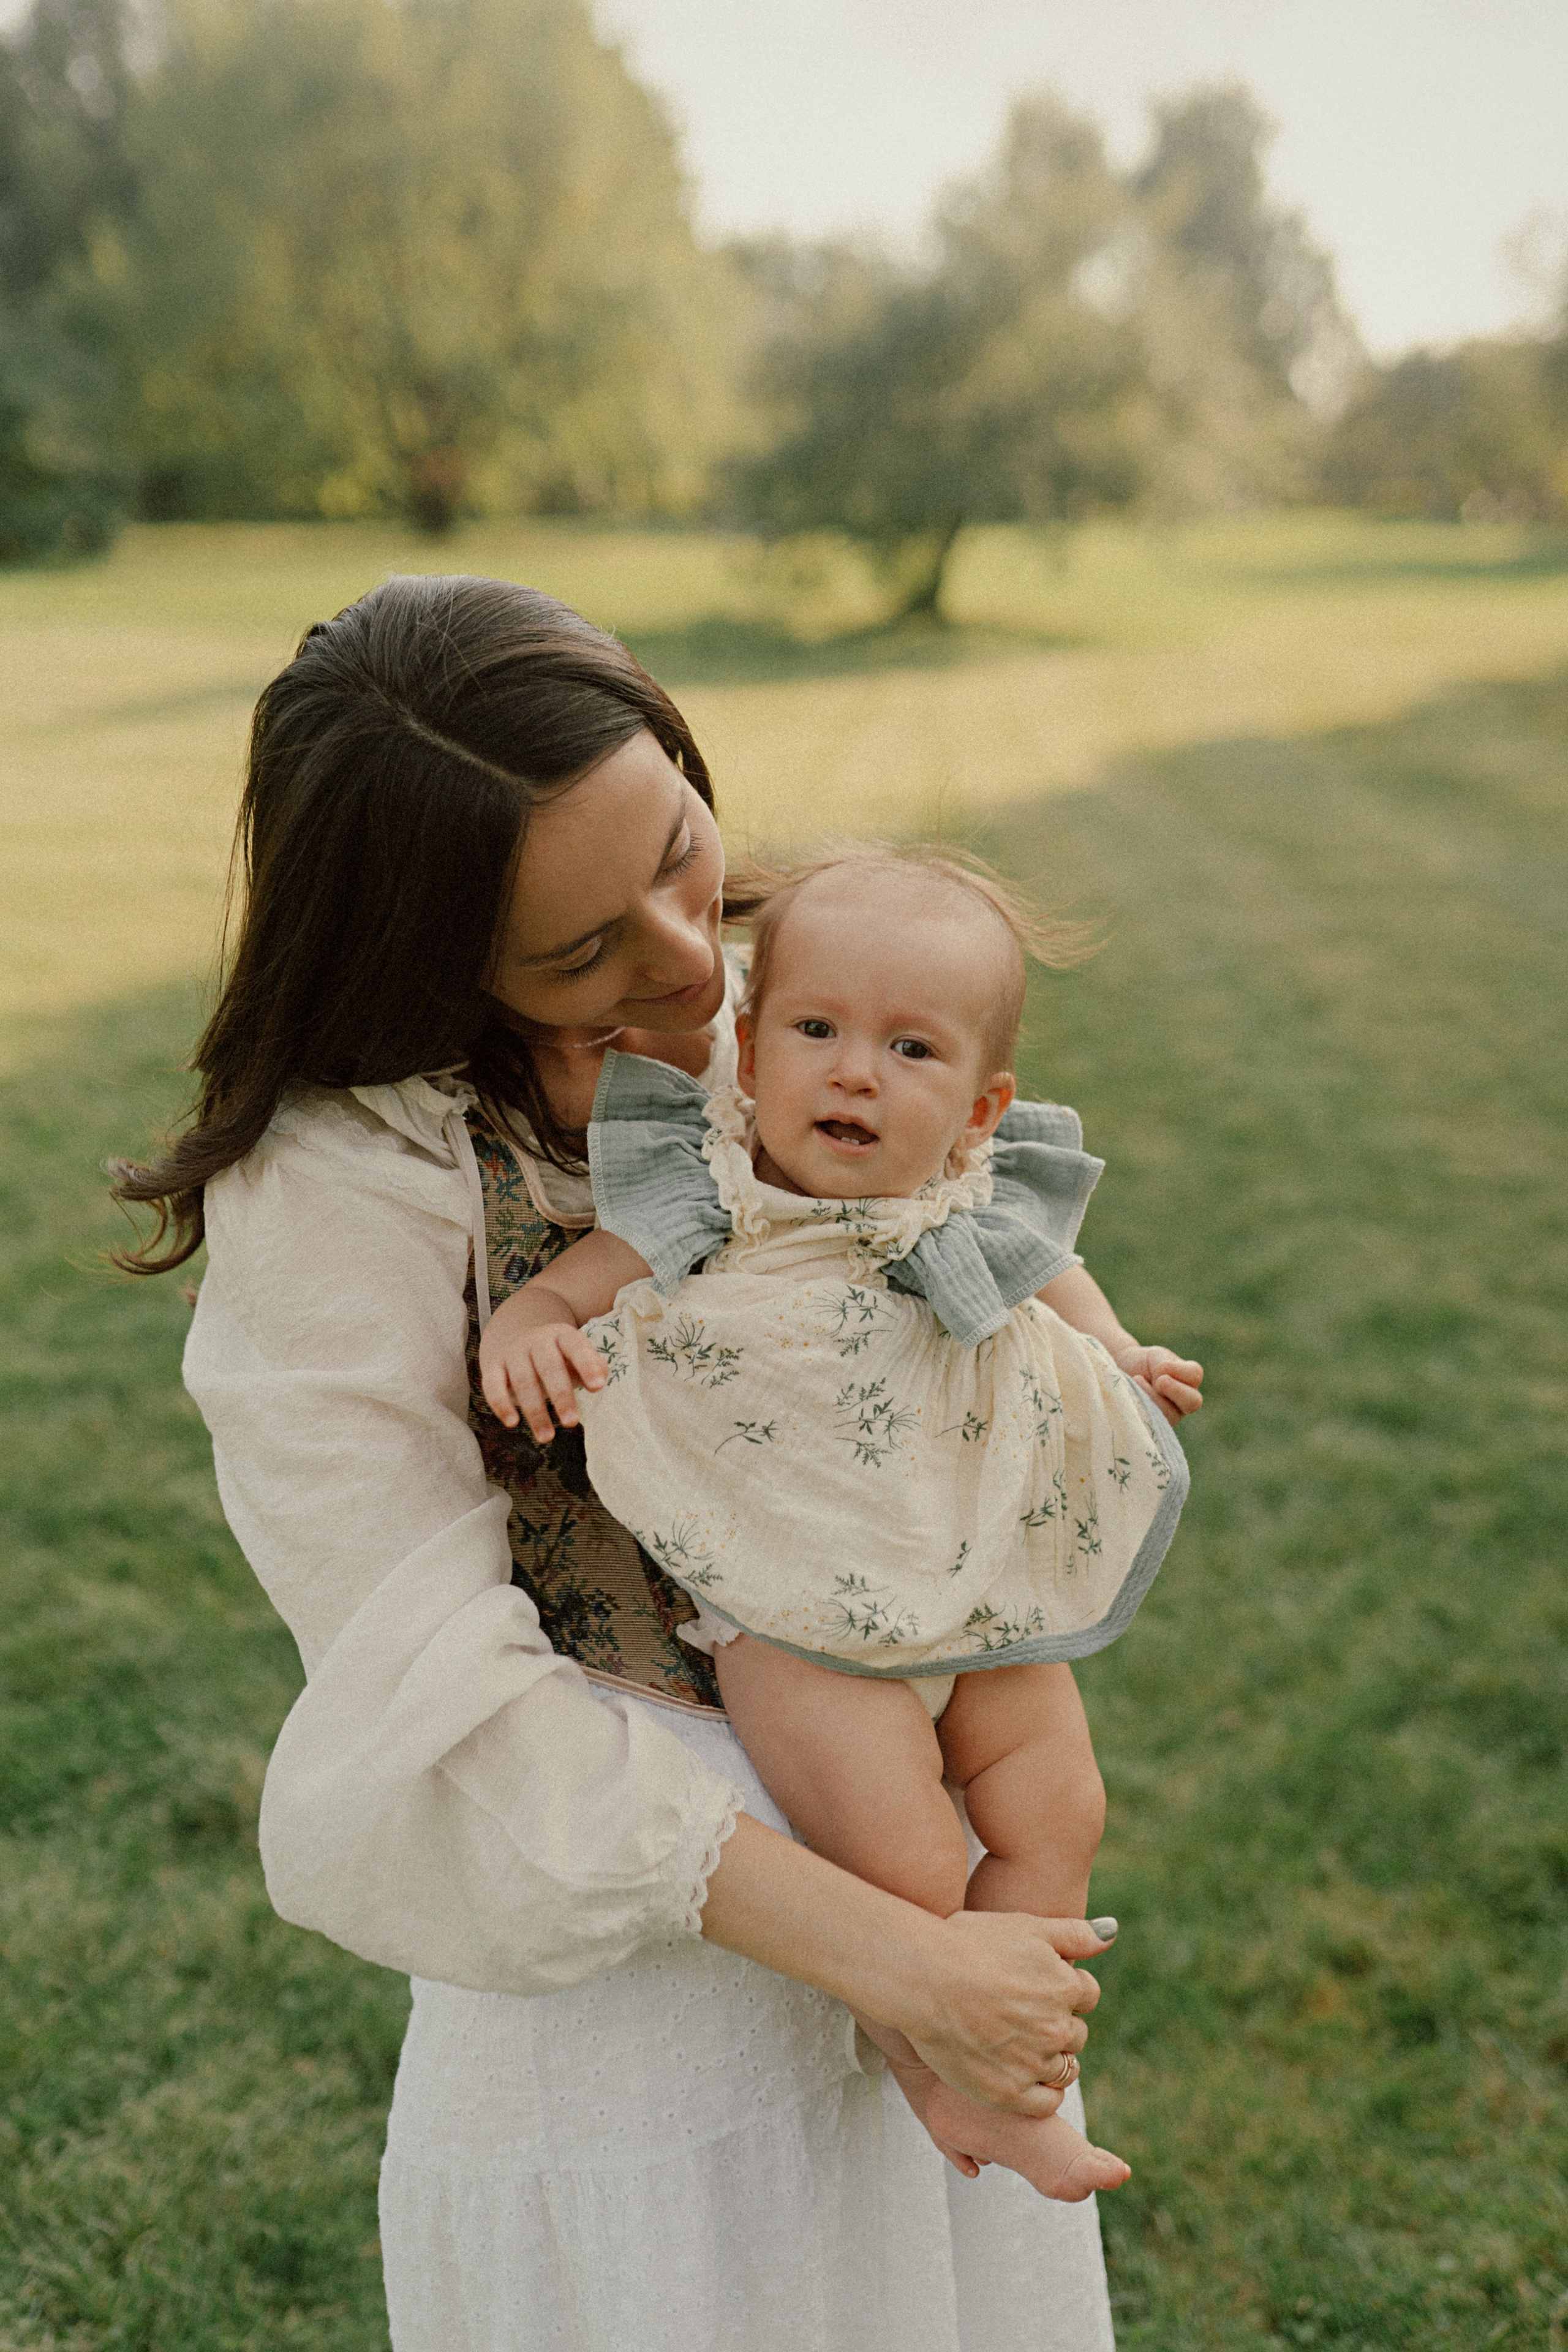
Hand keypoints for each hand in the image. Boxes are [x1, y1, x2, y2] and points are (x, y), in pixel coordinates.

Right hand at [479, 1317, 608, 1442]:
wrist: (513, 1332)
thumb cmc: (555, 1353)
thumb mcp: (574, 1354)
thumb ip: (593, 1365)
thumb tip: (599, 1381)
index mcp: (561, 1336)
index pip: (576, 1346)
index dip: (587, 1365)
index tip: (598, 1387)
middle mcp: (536, 1341)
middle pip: (549, 1367)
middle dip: (561, 1396)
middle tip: (572, 1422)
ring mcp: (513, 1353)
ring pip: (523, 1381)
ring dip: (535, 1411)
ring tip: (547, 1437)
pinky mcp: (492, 1367)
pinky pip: (493, 1385)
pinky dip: (501, 1404)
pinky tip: (512, 1422)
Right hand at [897, 1912, 1109, 2117]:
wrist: (920, 1978)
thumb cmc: (968, 1943)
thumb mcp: (1025, 1925)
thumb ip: (1074, 1933)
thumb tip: (1111, 1933)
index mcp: (1066, 1987)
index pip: (1087, 1995)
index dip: (1061, 1988)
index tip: (1032, 1985)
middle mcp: (1056, 2028)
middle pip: (1075, 2033)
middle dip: (1055, 2023)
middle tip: (1017, 2013)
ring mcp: (1033, 2063)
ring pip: (1064, 2069)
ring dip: (1048, 2057)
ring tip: (1012, 2040)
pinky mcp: (1008, 2094)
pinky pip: (1047, 2102)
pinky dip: (1040, 2091)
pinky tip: (1018, 2072)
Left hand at [1112, 1341, 1203, 1424]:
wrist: (1123, 1374)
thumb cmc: (1142, 1364)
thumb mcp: (1155, 1357)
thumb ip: (1163, 1365)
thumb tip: (1162, 1381)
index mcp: (1189, 1379)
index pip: (1194, 1374)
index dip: (1178, 1371)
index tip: (1160, 1366)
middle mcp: (1185, 1400)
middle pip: (1193, 1401)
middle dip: (1176, 1391)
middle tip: (1159, 1382)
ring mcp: (1172, 1415)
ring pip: (1170, 1415)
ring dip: (1151, 1398)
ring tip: (1135, 1383)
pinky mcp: (1156, 1426)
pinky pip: (1153, 1423)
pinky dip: (1141, 1408)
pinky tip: (1131, 1398)